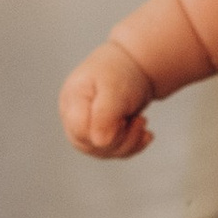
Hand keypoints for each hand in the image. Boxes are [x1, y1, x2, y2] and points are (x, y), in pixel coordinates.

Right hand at [61, 36, 155, 158]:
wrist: (131, 65)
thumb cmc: (120, 72)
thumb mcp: (114, 89)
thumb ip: (105, 115)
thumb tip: (100, 143)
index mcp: (72, 102)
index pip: (80, 131)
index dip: (104, 131)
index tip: (124, 118)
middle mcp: (74, 119)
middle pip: (92, 145)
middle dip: (121, 138)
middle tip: (139, 119)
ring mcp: (86, 130)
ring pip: (105, 152)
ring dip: (130, 141)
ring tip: (141, 121)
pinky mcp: (100, 136)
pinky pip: (115, 151)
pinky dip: (133, 145)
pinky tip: (145, 134)